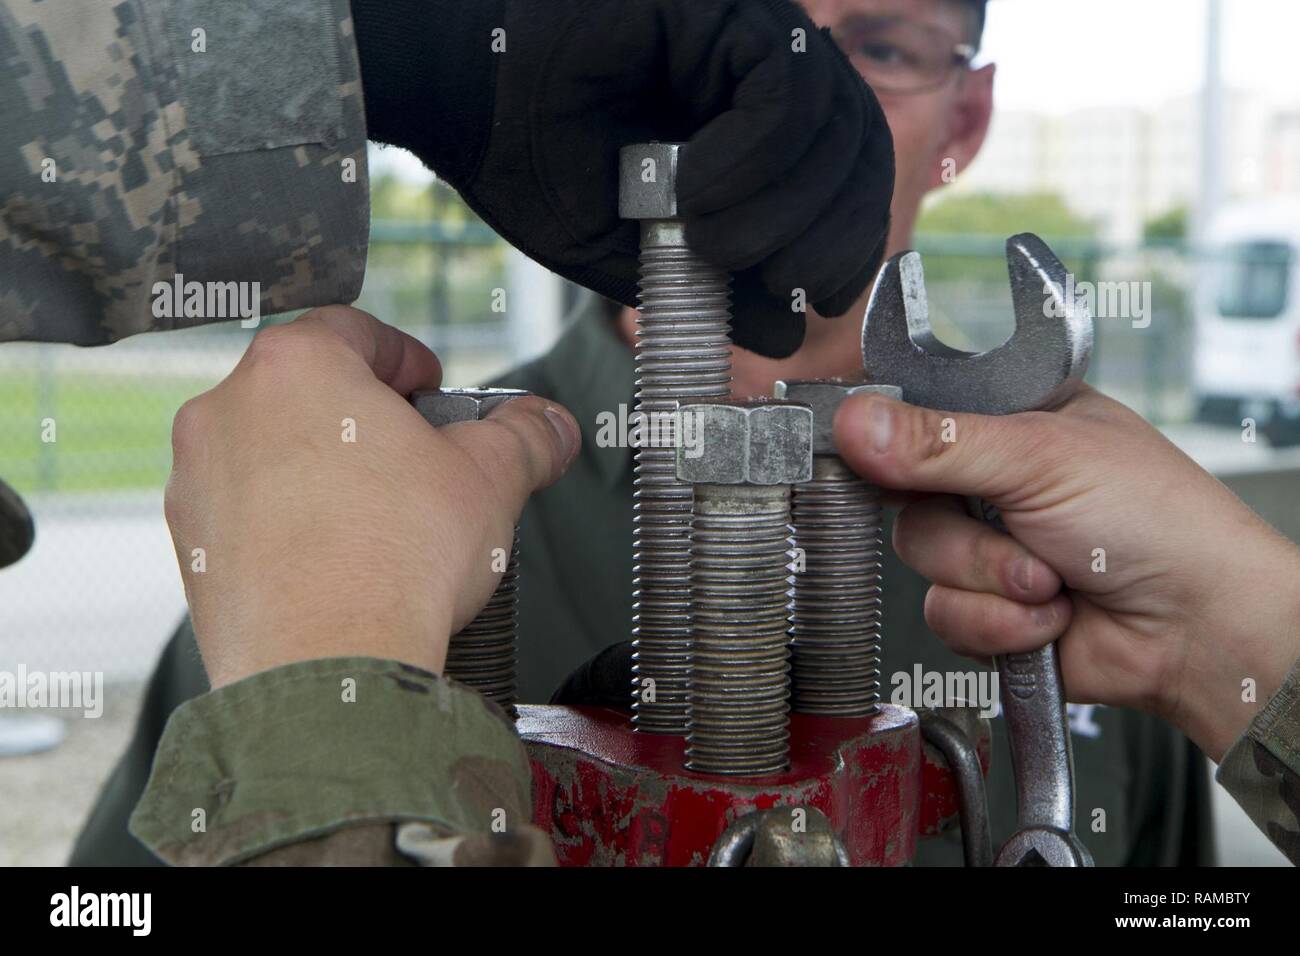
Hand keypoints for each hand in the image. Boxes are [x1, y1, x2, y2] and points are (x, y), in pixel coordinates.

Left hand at [164, 306, 579, 687]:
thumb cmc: (397, 561)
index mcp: (297, 366)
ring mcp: (198, 481)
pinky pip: (245, 514)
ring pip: (270, 452)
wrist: (329, 668)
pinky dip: (287, 524)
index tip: (429, 388)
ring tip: (380, 519)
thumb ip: (525, 437)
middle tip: (415, 458)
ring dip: (322, 469)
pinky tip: (339, 562)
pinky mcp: (191, 547)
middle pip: (307, 390)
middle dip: (365, 417)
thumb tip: (549, 427)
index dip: (406, 357)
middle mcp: (229, 410)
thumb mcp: (491, 478)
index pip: (355, 329)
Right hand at [351, 0, 893, 358]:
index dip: (852, 241)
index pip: (851, 178)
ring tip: (710, 242)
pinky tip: (695, 193)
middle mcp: (761, 72)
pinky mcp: (718, 8)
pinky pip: (784, 86)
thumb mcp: (633, 253)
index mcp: (752, 127)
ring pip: (836, 121)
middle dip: (835, 235)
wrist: (460, 100)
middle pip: (862, 151)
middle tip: (785, 285)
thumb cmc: (535, 168)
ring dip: (782, 207)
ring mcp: (746, 32)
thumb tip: (787, 334)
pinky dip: (754, 158)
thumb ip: (711, 289)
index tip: (820, 298)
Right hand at [834, 385, 1299, 760]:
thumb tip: (855, 421)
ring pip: (920, 562)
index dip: (887, 440)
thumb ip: (938, 442)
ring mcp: (986, 546)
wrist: (1197, 629)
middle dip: (967, 531)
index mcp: (1007, 419)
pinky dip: (998, 622)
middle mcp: (989, 480)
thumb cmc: (1157, 521)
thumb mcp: (1039, 458)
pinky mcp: (985, 608)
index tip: (878, 459)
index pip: (912, 415)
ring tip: (1050, 578)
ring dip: (990, 580)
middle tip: (1022, 526)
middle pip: (904, 498)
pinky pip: (943, 616)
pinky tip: (1048, 614)